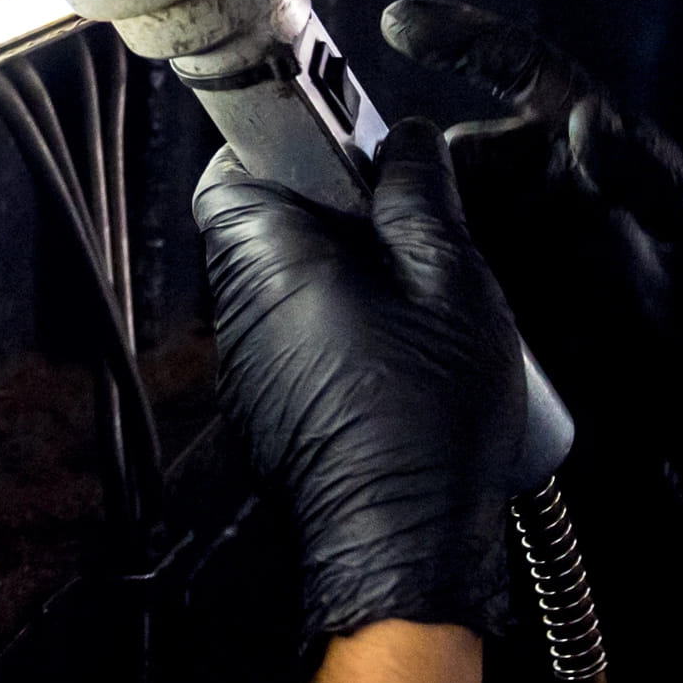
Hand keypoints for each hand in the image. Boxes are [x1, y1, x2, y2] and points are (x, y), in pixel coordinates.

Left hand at [197, 123, 546, 654]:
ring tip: (414, 294)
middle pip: (262, 223)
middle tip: (402, 222)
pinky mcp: (271, 408)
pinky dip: (340, 328)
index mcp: (268, 259)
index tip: (344, 144)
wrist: (404, 541)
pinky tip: (401, 352)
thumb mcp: (450, 277)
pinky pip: (297, 339)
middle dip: (329, 209)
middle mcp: (239, 310)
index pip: (231, 165)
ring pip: (285, 282)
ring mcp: (250, 367)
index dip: (286, 142)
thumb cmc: (424, 413)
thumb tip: (405, 140)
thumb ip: (420, 193)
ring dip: (340, 271)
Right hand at [380, 0, 682, 536]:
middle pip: (460, 153)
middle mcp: (546, 187)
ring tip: (365, 241)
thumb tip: (583, 119)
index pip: (520, 71)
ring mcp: (522, 246)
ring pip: (441, 214)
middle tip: (375, 190)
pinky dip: (414, 276)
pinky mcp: (504, 304)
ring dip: (402, 221)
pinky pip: (446, 277)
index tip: (399, 23)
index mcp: (593, 149)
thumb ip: (644, 174)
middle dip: (413, 160)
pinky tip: (388, 292)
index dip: (462, 40)